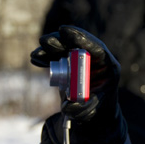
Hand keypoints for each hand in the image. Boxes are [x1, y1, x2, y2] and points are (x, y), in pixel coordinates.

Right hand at [33, 26, 126, 143]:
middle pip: (79, 44)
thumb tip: (69, 106)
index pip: (97, 48)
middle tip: (45, 41)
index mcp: (109, 68)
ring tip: (37, 55)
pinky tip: (36, 59)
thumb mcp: (92, 112)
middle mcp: (97, 61)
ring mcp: (83, 60)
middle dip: (61, 41)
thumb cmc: (96, 110)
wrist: (93, 112)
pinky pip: (59, 56)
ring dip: (51, 48)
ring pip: (67, 48)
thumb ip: (83, 110)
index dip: (81, 38)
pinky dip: (47, 57)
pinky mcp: (72, 63)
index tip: (65, 31)